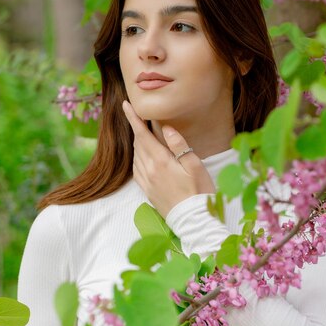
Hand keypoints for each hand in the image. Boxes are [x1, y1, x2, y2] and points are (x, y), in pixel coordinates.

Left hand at [123, 100, 215, 217]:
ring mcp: (146, 182)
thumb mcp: (195, 165)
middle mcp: (149, 170)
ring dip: (138, 143)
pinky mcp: (147, 191)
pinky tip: (144, 156)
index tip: (125, 105)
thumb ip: (179, 145)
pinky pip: (137, 170)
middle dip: (137, 128)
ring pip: (136, 156)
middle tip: (140, 116)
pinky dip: (138, 158)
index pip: (142, 134)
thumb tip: (165, 128)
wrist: (193, 221)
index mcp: (160, 161)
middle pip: (138, 143)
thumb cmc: (199, 192)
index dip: (133, 118)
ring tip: (145, 135)